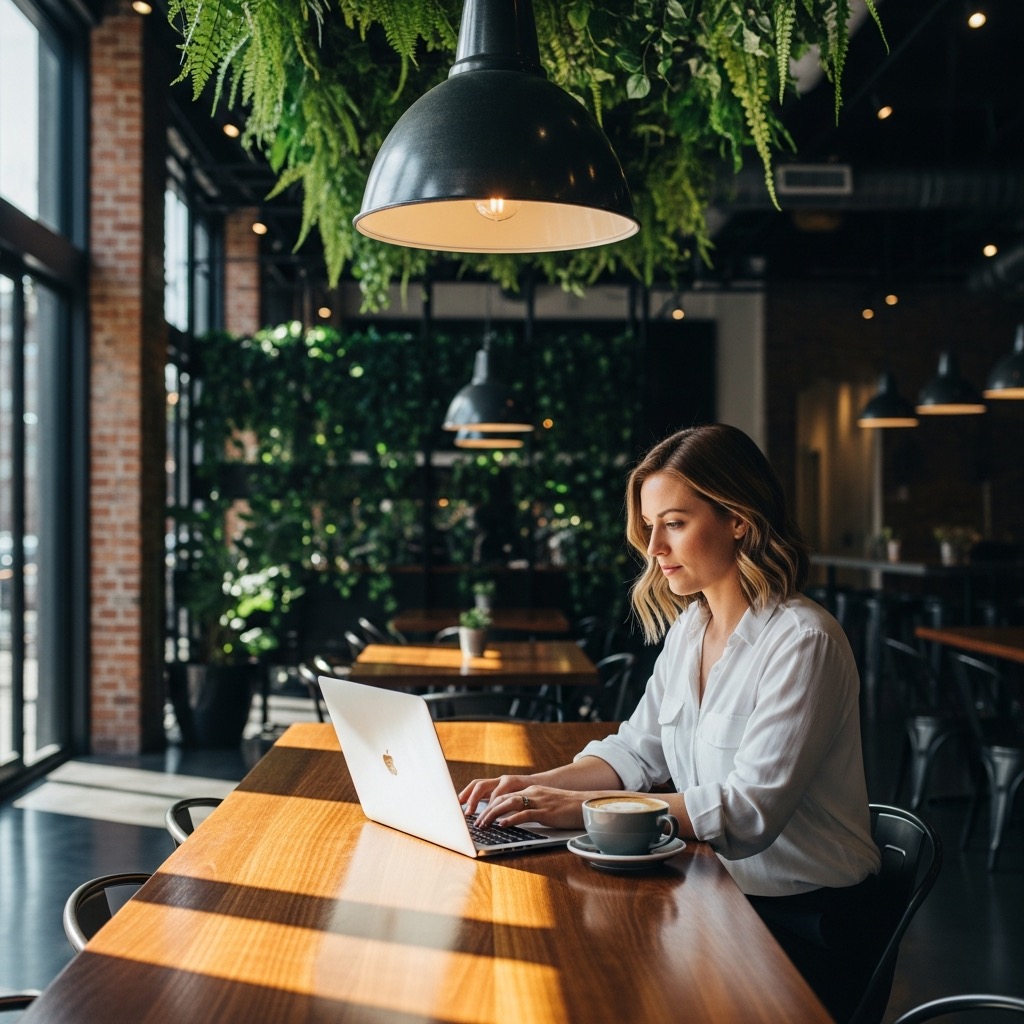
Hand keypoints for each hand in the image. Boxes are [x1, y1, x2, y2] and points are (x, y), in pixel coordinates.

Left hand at [463, 778, 590, 830]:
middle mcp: (533, 792)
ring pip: (510, 804)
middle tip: (475, 821)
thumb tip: (513, 818)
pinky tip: (502, 825)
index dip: (488, 803)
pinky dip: (511, 819)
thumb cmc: (568, 808)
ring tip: (483, 824)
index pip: (504, 794)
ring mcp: (539, 801)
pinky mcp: (546, 812)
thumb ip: (530, 808)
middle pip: (503, 798)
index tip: (477, 812)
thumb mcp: (546, 805)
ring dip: (493, 814)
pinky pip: (525, 814)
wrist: (587, 805)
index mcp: (532, 790)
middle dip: (486, 810)